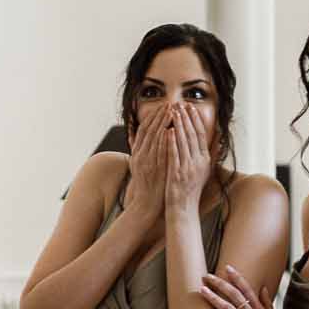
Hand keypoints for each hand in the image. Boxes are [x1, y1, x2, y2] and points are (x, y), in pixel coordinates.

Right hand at [125, 102, 169, 227]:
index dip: (152, 116)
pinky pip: (160, 152)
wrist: (146, 204)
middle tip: (170, 104)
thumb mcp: (138, 164)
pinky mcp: (155, 169)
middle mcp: (141, 155)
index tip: (162, 106)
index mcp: (137, 153)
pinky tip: (171, 131)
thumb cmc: (146, 183)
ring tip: (173, 112)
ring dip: (164, 124)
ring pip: (154, 138)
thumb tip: (136, 133)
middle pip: (149, 130)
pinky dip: (165, 140)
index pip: (144, 129)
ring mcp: (147, 162)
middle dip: (159, 116)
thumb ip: (138, 148)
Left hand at [164, 100, 213, 214]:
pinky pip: (174, 155)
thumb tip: (219, 138)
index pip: (201, 135)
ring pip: (183, 142)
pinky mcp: (177, 174)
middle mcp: (198, 163)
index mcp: (204, 160)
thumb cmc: (191, 190)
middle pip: (192, 135)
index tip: (191, 107)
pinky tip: (167, 131)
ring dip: (178, 125)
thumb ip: (212, 154)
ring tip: (173, 112)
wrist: (183, 209)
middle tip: (180, 104)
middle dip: (186, 118)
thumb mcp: (206, 171)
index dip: (196, 120)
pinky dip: (171, 142)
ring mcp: (188, 168)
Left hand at [202, 263, 294, 308]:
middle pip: (234, 295)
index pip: (247, 289)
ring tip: (202, 290)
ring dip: (214, 298)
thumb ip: (267, 303)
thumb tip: (263, 288)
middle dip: (220, 284)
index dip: (236, 277)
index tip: (227, 267)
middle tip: (207, 276)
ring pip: (228, 308)